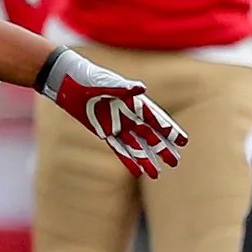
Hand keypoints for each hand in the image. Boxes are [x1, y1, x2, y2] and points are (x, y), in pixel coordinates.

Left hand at [39, 45, 187, 176]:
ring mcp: (117, 125)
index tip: (183, 141)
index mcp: (134, 102)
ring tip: (158, 174)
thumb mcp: (105, 82)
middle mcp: (129, 115)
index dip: (170, 130)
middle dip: (163, 148)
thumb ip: (124, 88)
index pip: (157, 119)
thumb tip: (142, 89)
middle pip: (150, 136)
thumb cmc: (89, 78)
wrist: (68, 81)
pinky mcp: (104, 132)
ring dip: (147, 159)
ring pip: (136, 146)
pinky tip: (138, 172)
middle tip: (176, 161)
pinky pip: (119, 149)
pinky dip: (128, 160)